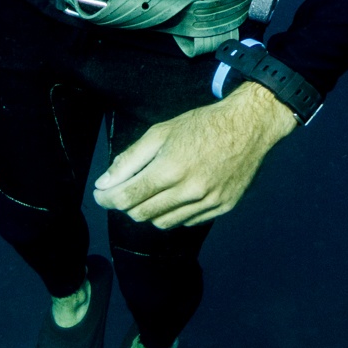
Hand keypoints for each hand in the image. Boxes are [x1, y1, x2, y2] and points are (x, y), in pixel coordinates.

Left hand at [93, 82, 296, 231]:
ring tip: (149, 193)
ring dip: (148, 211)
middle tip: (122, 191)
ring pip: (163, 223)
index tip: (100, 194)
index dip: (107, 199)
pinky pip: (186, 222)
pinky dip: (173, 213)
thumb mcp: (161, 132)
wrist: (248, 126)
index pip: (128, 197)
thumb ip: (130, 159)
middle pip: (142, 214)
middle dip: (125, 205)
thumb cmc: (202, 124)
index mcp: (171, 169)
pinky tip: (174, 196)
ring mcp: (207, 203)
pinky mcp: (221, 209)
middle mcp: (189, 191)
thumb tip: (104, 182)